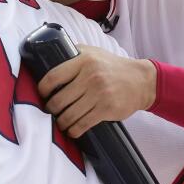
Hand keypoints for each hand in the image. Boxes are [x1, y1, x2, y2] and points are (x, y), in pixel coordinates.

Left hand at [37, 46, 156, 137]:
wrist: (141, 81)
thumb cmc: (113, 67)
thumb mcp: (94, 52)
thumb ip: (74, 53)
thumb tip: (51, 56)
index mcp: (84, 60)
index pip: (53, 77)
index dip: (42, 89)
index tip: (42, 94)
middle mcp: (91, 76)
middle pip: (58, 100)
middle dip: (51, 109)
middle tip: (51, 111)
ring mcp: (99, 94)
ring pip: (69, 115)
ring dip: (61, 122)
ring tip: (61, 122)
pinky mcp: (107, 109)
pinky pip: (82, 124)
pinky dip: (73, 130)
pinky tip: (72, 130)